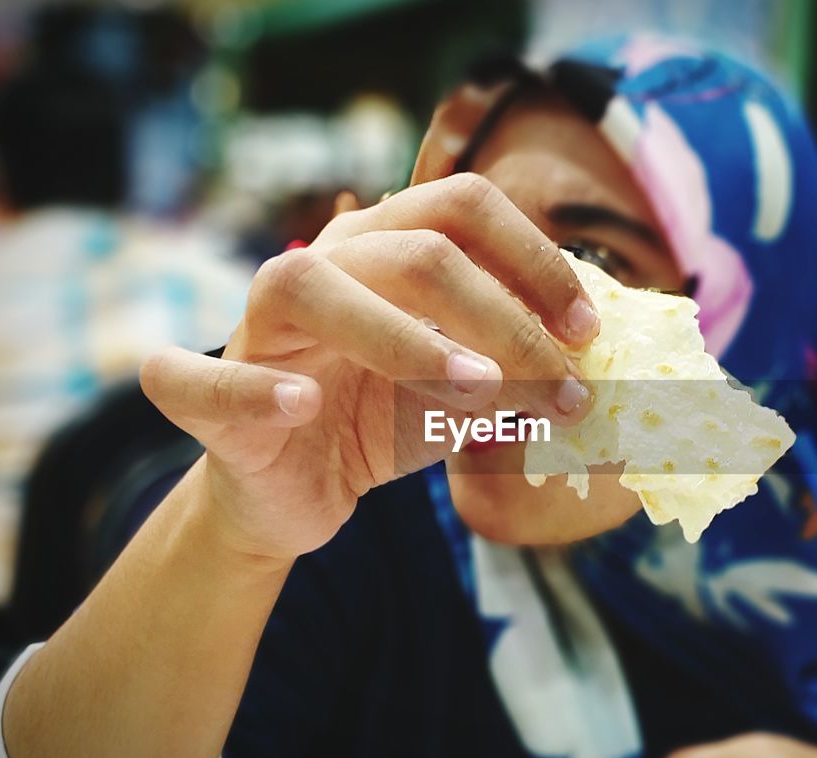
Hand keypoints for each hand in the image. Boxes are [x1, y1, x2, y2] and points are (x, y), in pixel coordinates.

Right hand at [139, 172, 599, 563]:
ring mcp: (258, 326)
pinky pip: (206, 379)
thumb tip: (610, 373)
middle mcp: (324, 264)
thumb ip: (522, 372)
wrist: (296, 491)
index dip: (536, 261)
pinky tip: (308, 404)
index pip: (465, 207)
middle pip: (417, 250)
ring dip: (406, 340)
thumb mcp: (467, 395)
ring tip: (477, 391)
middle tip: (563, 389)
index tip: (589, 333)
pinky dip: (257, 387)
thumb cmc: (384, 421)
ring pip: (314, 287)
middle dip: (504, 318)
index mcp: (387, 248)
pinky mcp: (206, 395)